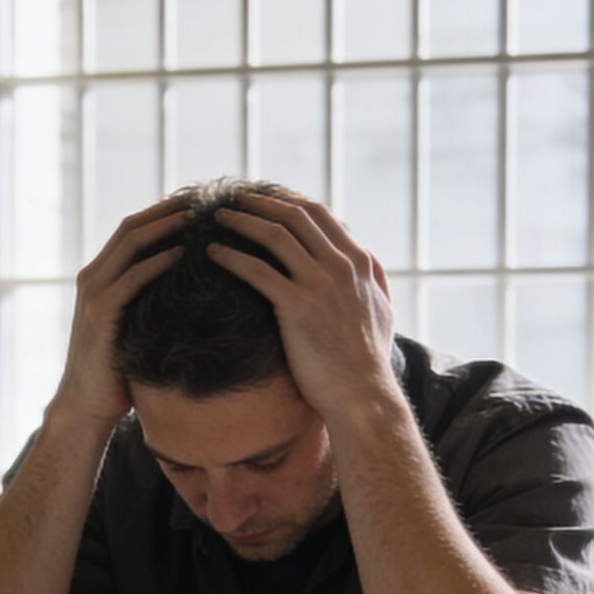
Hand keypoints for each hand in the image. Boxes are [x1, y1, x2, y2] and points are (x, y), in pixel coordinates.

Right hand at [42, 198, 187, 431]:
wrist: (87, 405)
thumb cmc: (118, 371)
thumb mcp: (135, 326)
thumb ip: (150, 302)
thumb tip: (192, 288)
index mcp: (100, 276)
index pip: (133, 229)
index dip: (164, 211)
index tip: (199, 201)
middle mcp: (92, 278)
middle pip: (132, 227)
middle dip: (169, 209)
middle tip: (205, 197)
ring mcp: (93, 294)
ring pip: (130, 244)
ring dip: (166, 226)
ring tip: (199, 215)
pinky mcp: (101, 314)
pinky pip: (131, 278)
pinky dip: (157, 262)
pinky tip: (183, 254)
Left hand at [208, 194, 399, 425]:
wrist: (363, 396)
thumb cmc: (367, 361)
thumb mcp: (382, 310)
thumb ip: (373, 279)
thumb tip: (365, 257)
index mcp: (360, 263)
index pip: (319, 214)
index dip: (286, 200)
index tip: (262, 198)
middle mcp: (342, 266)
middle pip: (295, 215)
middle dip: (260, 202)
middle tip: (234, 197)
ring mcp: (320, 284)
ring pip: (274, 235)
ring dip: (242, 221)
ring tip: (217, 217)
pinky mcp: (298, 307)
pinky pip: (257, 270)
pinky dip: (231, 256)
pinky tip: (212, 252)